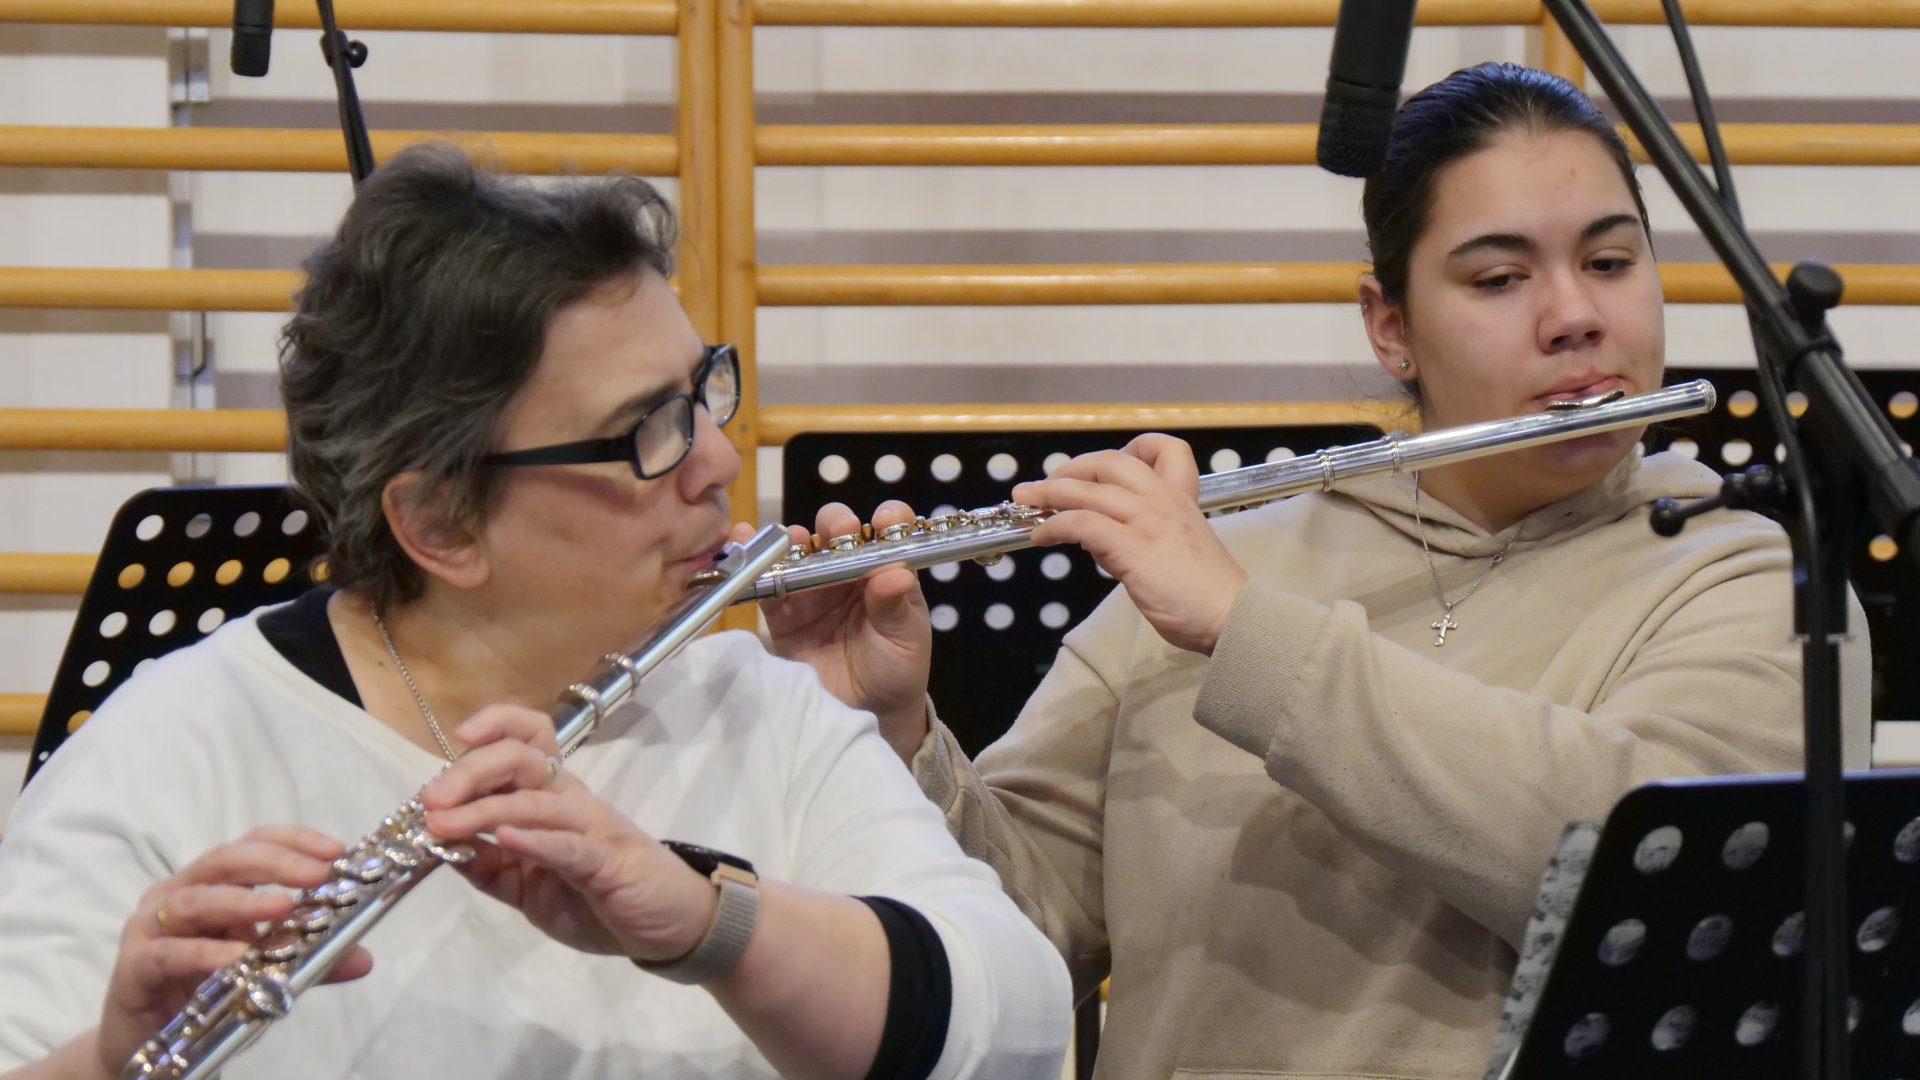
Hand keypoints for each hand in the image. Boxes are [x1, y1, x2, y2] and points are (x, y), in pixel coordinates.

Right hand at [96, 826, 370, 1076]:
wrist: (146, 1041)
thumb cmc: (202, 989)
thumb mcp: (261, 968)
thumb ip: (308, 961)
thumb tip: (363, 958)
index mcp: (209, 883)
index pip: (251, 844)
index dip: (293, 841)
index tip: (336, 851)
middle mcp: (176, 894)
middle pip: (225, 861)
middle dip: (275, 863)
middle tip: (318, 874)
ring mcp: (150, 928)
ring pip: (195, 901)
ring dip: (243, 902)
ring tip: (284, 907)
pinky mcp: (134, 967)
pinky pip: (169, 954)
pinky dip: (204, 954)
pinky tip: (236, 960)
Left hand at [420, 706, 717, 964]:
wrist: (670, 926)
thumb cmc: (600, 900)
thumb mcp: (528, 889)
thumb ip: (490, 868)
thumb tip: (440, 847)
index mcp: (553, 799)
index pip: (529, 740)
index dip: (496, 725)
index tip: (458, 736)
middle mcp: (572, 801)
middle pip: (523, 759)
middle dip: (470, 771)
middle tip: (431, 800)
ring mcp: (591, 828)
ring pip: (537, 801)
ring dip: (485, 809)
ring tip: (444, 825)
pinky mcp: (607, 862)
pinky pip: (568, 845)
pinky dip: (534, 840)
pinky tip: (504, 840)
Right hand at [736, 502, 932, 762]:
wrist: (865, 713)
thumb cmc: (895, 668)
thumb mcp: (905, 639)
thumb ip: (896, 607)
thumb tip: (897, 574)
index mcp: (885, 569)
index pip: (890, 532)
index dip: (889, 519)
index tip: (887, 522)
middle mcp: (848, 570)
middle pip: (838, 532)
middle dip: (837, 524)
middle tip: (839, 531)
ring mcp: (813, 587)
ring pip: (800, 551)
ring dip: (792, 539)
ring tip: (788, 538)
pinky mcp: (783, 612)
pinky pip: (767, 583)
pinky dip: (754, 566)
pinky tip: (743, 544)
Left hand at [1013, 433, 1248, 654]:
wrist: (1231, 617)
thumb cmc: (1207, 596)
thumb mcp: (1178, 552)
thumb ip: (1142, 539)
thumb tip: (1100, 543)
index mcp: (1182, 498)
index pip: (1165, 448)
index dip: (1130, 449)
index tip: (1104, 470)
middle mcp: (1163, 500)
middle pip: (1109, 461)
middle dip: (1071, 469)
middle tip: (1047, 486)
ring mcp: (1147, 520)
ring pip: (1087, 489)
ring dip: (1049, 494)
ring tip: (1026, 503)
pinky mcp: (1131, 546)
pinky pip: (1081, 523)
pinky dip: (1053, 526)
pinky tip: (1040, 538)